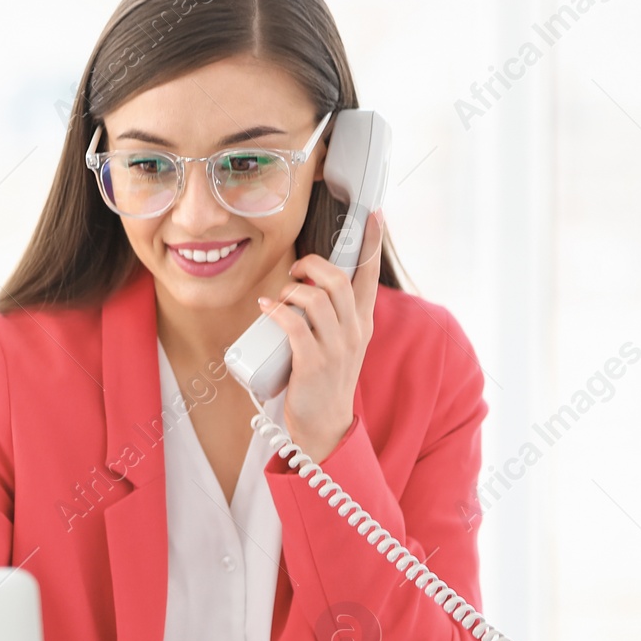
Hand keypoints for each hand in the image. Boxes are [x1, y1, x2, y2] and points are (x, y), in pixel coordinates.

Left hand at [256, 209, 383, 461]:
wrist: (324, 425)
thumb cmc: (324, 380)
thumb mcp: (339, 344)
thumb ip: (331, 317)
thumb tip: (308, 286)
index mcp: (362, 324)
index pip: (370, 277)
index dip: (371, 244)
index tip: (374, 215)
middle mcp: (353, 332)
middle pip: (339, 280)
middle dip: (313, 264)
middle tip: (295, 271)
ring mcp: (336, 348)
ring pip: (317, 299)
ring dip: (292, 289)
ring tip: (279, 296)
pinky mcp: (313, 363)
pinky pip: (294, 325)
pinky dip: (277, 310)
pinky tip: (266, 307)